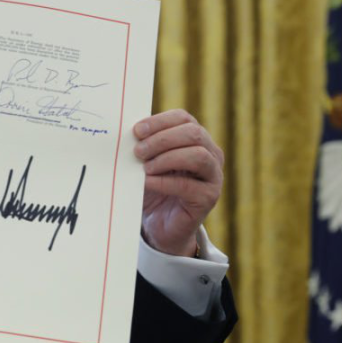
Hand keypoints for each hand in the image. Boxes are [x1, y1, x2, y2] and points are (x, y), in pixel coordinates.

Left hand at [133, 109, 223, 256]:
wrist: (160, 224)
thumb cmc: (153, 188)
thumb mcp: (147, 162)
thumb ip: (144, 146)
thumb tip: (128, 133)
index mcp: (196, 139)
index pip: (184, 118)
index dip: (160, 122)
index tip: (136, 131)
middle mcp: (211, 154)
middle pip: (193, 133)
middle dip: (162, 139)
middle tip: (138, 151)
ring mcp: (213, 176)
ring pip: (198, 156)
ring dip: (167, 159)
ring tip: (145, 168)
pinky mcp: (209, 197)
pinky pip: (189, 185)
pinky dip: (165, 182)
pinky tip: (148, 182)